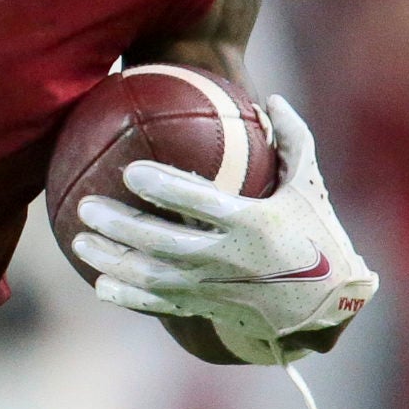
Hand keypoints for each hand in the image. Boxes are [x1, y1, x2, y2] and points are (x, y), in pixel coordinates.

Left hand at [70, 95, 377, 363]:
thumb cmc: (317, 237)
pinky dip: (128, 296)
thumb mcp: (311, 187)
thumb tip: (273, 98)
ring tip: (80, 241)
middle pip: (163, 243)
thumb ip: (293, 140)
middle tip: (86, 205)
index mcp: (255, 224)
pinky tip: (100, 284)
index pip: (200, 203)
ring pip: (153, 277)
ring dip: (112, 261)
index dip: (163, 187)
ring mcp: (216, 289)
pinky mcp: (208, 310)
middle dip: (120, 225)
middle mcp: (230, 260)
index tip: (130, 171)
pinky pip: (160, 305)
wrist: (328, 309)